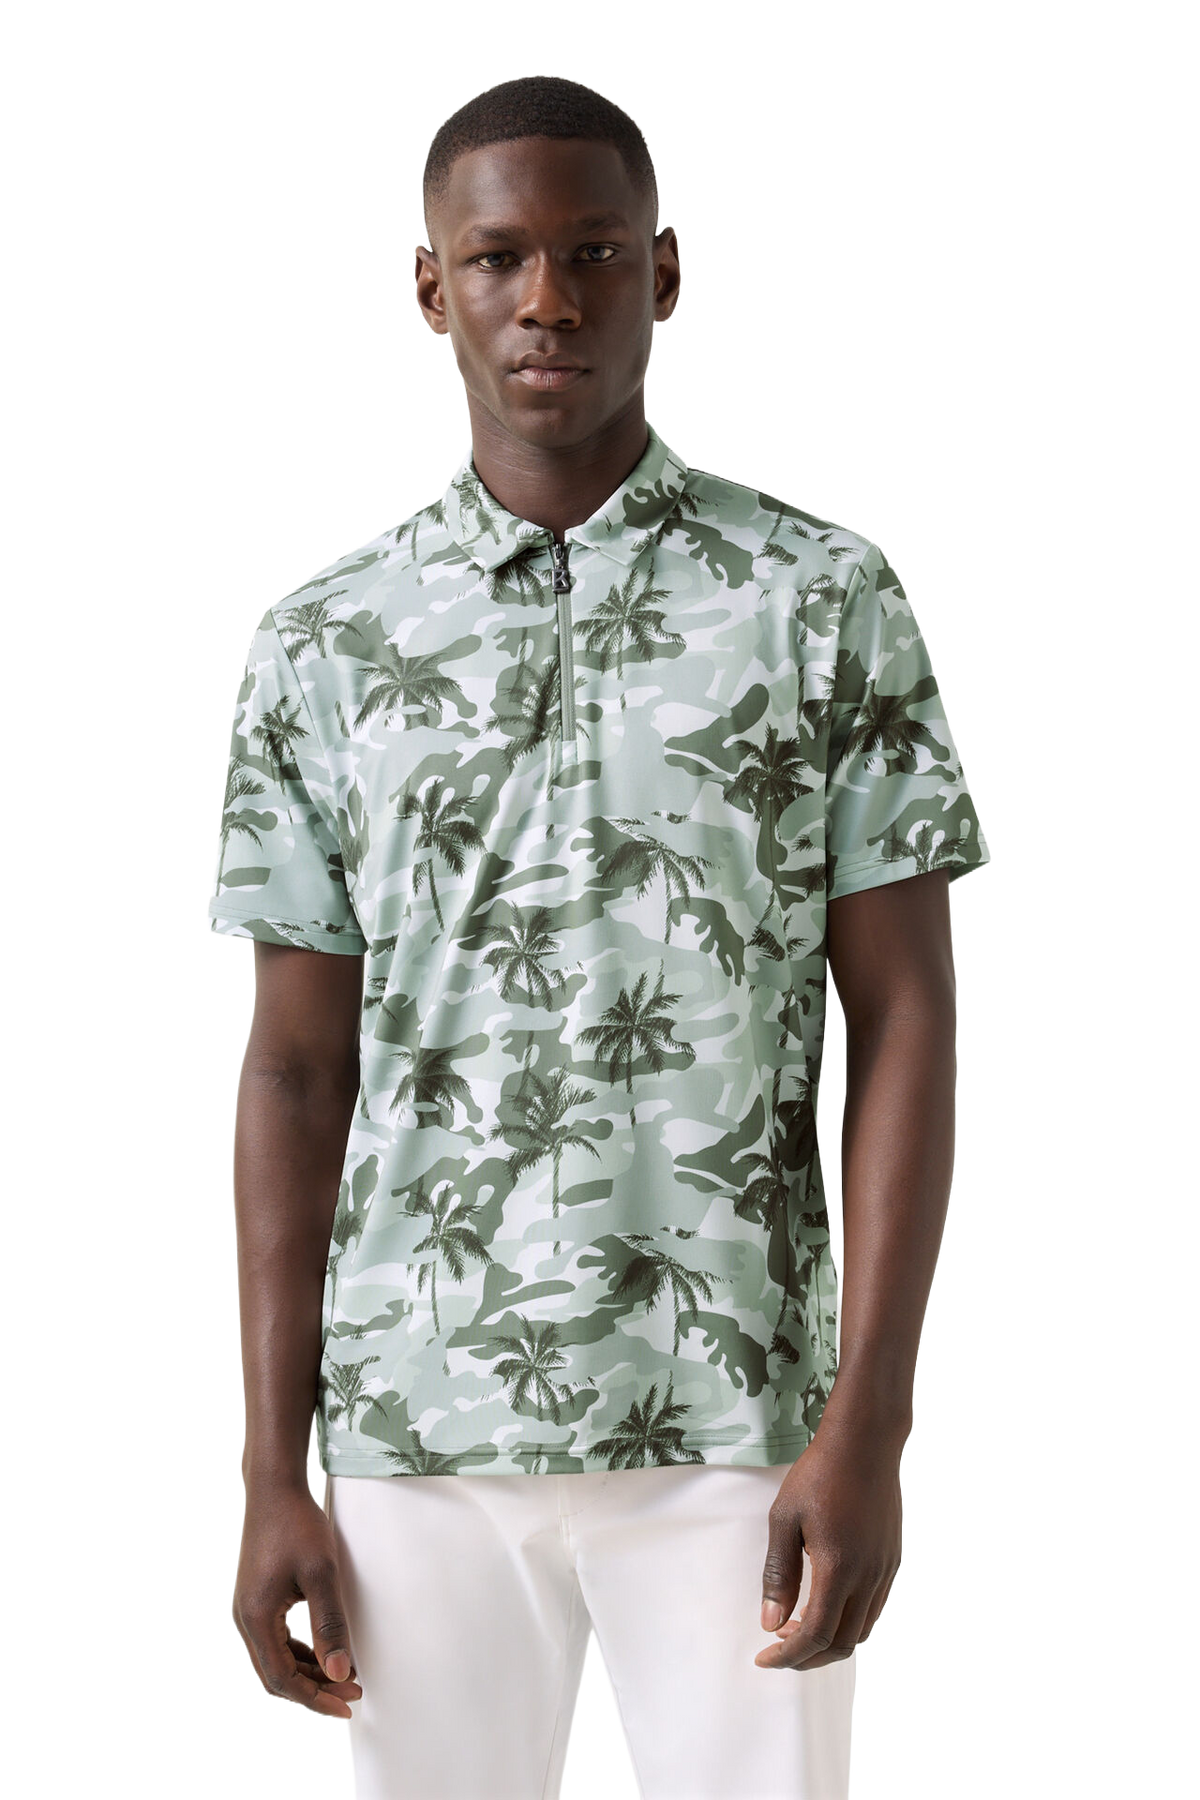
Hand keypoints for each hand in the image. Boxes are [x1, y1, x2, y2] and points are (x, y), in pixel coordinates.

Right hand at [231, 1485, 362, 1720]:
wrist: (274, 1488)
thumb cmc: (297, 1524)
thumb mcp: (321, 1573)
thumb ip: (330, 1624)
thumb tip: (338, 1671)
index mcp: (255, 1617)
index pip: (282, 1678)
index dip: (314, 1697)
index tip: (345, 1705)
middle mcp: (245, 1618)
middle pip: (275, 1674)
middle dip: (312, 1689)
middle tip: (350, 1692)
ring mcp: (248, 1609)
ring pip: (274, 1658)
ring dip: (306, 1671)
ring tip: (342, 1675)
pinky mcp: (256, 1598)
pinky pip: (274, 1639)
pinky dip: (297, 1652)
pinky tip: (321, 1652)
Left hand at [755, 1428, 903, 1671]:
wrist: (864, 1443)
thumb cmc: (819, 1474)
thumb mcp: (784, 1519)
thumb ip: (779, 1573)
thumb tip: (770, 1623)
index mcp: (839, 1568)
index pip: (816, 1634)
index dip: (789, 1656)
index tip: (765, 1658)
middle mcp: (868, 1577)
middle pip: (842, 1642)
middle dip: (808, 1657)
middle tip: (779, 1648)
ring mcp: (885, 1570)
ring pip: (861, 1630)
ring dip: (829, 1640)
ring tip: (798, 1626)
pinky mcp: (892, 1561)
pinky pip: (873, 1609)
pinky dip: (849, 1621)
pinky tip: (825, 1603)